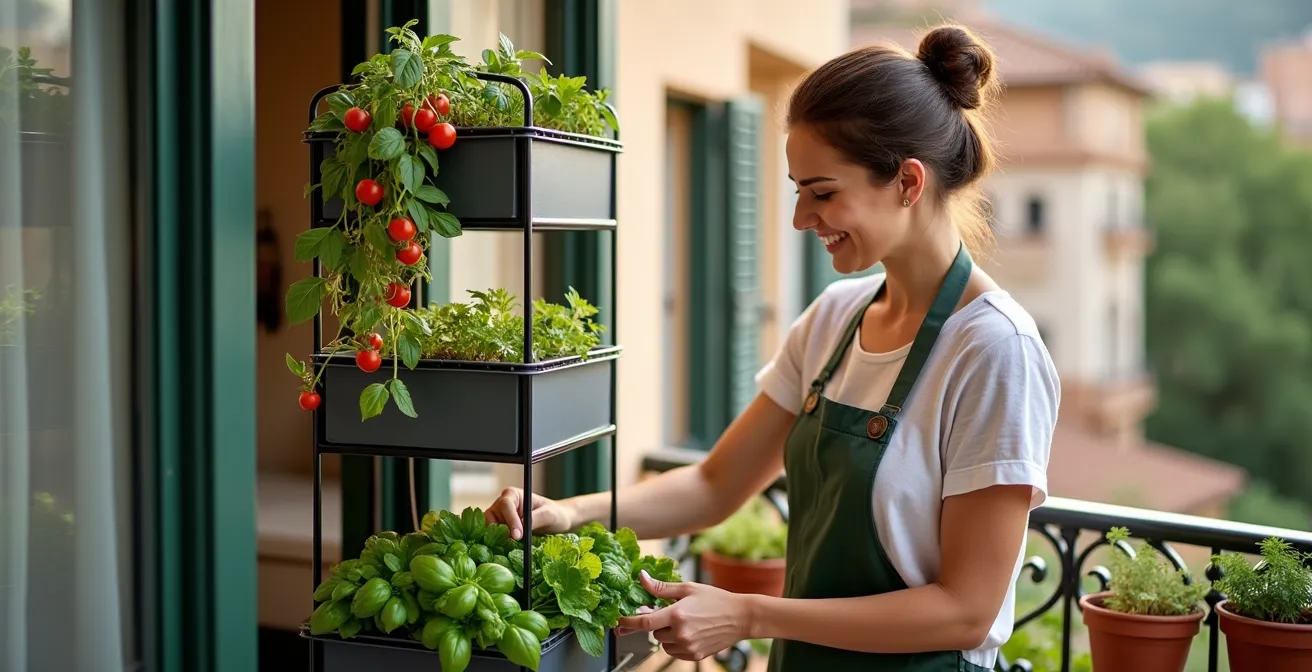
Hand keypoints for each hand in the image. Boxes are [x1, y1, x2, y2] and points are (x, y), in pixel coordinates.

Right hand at [484, 487, 573, 539]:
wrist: (558, 522)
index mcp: (513, 495)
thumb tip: (521, 528)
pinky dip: (497, 543)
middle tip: (511, 543)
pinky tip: (505, 550)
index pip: (505, 505)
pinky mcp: (500, 530)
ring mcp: (499, 518)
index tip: (518, 535)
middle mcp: (502, 505)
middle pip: (491, 517)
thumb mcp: (549, 515)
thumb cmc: (555, 514)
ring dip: (496, 538)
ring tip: (508, 547)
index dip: (510, 520)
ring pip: (488, 528)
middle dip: (499, 531)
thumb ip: (534, 519)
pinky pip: (492, 537)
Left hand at [615, 571, 753, 661]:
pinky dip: (676, 643)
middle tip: (672, 612)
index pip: (644, 622)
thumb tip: (642, 578)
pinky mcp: (694, 656)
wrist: (740, 617)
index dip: (628, 622)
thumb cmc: (716, 600)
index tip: (618, 622)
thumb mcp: (688, 588)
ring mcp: (688, 647)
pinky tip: (690, 632)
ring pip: (663, 643)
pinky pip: (674, 652)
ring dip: (667, 634)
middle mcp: (681, 633)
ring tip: (685, 622)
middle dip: (658, 622)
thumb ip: (662, 588)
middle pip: (654, 632)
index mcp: (677, 614)